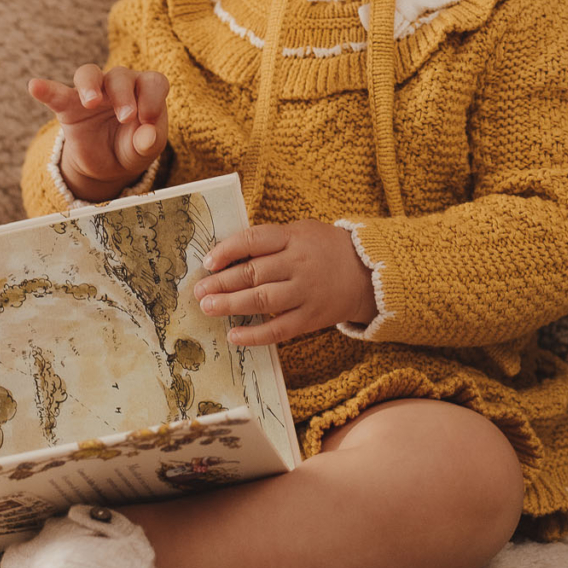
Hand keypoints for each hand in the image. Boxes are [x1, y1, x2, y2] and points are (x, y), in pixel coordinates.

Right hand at [27, 64, 168, 201]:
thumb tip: (148, 136)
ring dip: (90, 85)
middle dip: (123, 95)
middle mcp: (120, 85)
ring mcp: (93, 92)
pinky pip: (56, 93)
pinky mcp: (68, 105)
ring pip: (89, 73)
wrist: (107, 164)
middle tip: (125, 117)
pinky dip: (46, 89)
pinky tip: (35, 86)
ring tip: (90, 102)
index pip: (153, 82)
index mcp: (144, 92)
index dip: (152, 97)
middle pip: (120, 76)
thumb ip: (148, 143)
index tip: (148, 120)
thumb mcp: (144, 151)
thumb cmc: (132, 148)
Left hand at [193, 220, 376, 345]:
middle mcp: (298, 264)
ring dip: (231, 305)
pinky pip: (279, 329)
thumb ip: (269, 240)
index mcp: (293, 238)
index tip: (208, 262)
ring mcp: (305, 292)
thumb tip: (226, 254)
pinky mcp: (311, 318)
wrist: (368, 274)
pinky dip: (255, 335)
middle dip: (222, 283)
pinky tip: (234, 336)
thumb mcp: (300, 232)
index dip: (228, 250)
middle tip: (199, 291)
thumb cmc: (324, 248)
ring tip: (208, 308)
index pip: (254, 240)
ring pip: (263, 301)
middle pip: (254, 273)